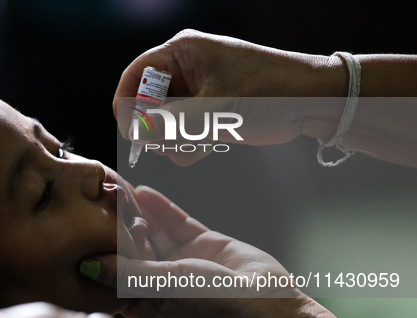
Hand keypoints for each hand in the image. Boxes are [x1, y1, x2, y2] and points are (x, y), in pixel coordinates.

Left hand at [84, 185, 299, 317]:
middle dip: (117, 225)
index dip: (100, 250)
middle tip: (97, 198)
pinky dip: (160, 208)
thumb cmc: (211, 306)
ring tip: (116, 188)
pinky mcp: (201, 243)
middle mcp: (161, 281)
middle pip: (133, 247)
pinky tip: (143, 191)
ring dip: (136, 212)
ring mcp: (181, 261)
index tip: (82, 227)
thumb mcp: (162, 287)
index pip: (115, 272)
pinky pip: (176, 222)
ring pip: (153, 231)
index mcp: (146, 301)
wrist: (266, 307)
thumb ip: (126, 273)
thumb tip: (85, 267)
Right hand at [114, 29, 346, 164]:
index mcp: (182, 52)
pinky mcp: (206, 114)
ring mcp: (195, 94)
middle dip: (156, 128)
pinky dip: (189, 146)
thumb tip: (138, 133)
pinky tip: (210, 145)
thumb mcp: (217, 106)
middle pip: (146, 103)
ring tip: (201, 142)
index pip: (135, 74)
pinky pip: (181, 135)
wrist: (309, 102)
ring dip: (174, 141)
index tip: (131, 132)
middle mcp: (185, 71)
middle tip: (171, 142)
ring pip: (162, 124)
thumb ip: (174, 122)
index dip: (126, 103)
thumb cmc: (268, 90)